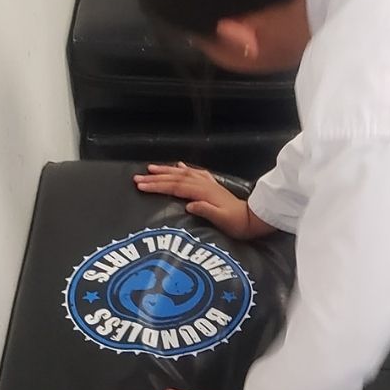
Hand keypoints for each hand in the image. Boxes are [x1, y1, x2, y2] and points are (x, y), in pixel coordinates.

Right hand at [133, 162, 270, 238]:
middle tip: (137, 177)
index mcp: (204, 193)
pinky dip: (184, 169)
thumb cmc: (236, 224)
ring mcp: (208, 184)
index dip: (157, 186)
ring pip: (183, 174)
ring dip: (166, 171)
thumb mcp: (221, 220)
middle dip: (156, 177)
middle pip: (176, 178)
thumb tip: (188, 205)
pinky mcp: (212, 186)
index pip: (176, 187)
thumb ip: (206, 211)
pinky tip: (179, 166)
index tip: (141, 186)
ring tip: (151, 168)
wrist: (252, 220)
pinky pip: (194, 173)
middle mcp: (205, 185)